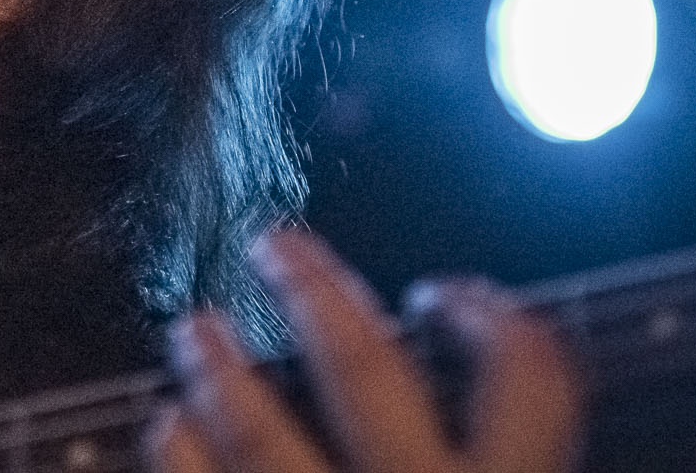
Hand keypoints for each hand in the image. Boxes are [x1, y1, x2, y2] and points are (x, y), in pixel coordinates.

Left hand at [155, 228, 582, 472]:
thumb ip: (516, 457)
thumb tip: (515, 426)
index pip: (526, 375)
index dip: (491, 320)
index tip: (448, 295)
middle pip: (365, 373)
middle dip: (315, 294)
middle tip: (275, 242)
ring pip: (263, 436)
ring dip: (221, 372)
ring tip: (195, 328)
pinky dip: (183, 453)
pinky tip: (169, 425)